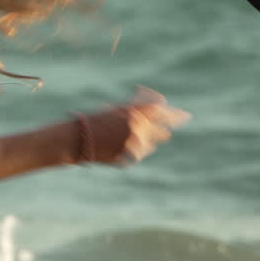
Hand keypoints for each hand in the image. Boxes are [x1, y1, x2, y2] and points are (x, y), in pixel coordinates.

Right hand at [74, 86, 190, 165]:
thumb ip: (139, 107)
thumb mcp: (117, 109)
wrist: (75, 139)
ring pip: (155, 142)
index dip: (175, 113)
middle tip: (171, 127)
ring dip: (152, 138)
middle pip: (164, 128)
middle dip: (166, 127)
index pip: (163, 110)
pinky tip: (129, 145)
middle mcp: (138, 127)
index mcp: (134, 111)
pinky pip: (143, 153)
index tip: (184, 116)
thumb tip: (161, 103)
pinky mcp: (129, 157)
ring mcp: (134, 144)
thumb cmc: (93, 120)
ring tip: (142, 134)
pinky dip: (140, 149)